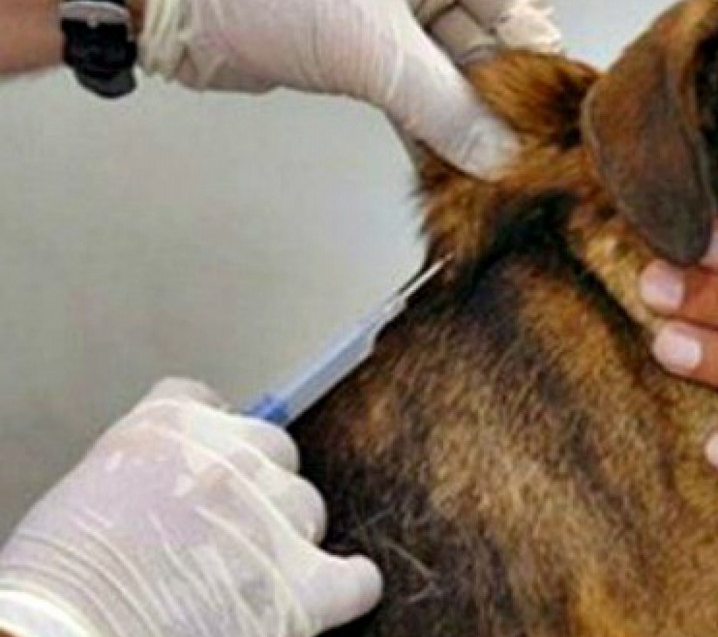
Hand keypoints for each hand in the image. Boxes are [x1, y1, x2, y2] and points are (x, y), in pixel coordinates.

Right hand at [0, 379, 381, 636]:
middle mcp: (235, 454)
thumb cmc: (62, 578)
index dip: (210, 440)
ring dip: (287, 538)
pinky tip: (332, 592)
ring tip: (245, 578)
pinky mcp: (303, 581)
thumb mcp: (87, 488)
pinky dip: (348, 586)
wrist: (69, 629)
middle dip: (254, 489)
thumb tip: (165, 490)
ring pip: (307, 509)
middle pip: (273, 452)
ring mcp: (275, 514)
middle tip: (219, 535)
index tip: (205, 464)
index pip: (209, 402)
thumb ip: (143, 469)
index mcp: (174, 424)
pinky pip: (355, 578)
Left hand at [142, 0, 561, 177]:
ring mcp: (398, 15)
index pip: (516, 3)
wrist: (180, 8)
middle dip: (501, 104)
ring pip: (453, 80)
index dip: (538, 61)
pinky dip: (431, 131)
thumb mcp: (369, 48)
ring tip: (490, 173)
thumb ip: (442, 106)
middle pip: (489, 48)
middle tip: (522, 157)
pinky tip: (449, 169)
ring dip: (465, 125)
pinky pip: (420, 97)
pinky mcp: (371, 53)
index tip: (553, 115)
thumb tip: (500, 156)